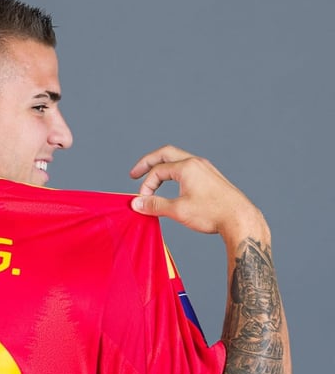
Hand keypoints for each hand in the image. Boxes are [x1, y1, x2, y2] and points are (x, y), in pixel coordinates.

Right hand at [129, 145, 264, 240]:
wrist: (240, 219)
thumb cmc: (212, 213)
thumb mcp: (178, 210)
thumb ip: (154, 205)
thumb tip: (137, 203)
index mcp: (187, 167)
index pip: (157, 171)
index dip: (146, 186)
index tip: (143, 201)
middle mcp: (196, 163)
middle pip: (165, 154)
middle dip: (147, 163)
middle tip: (135, 173)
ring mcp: (205, 169)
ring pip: (177, 160)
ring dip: (161, 167)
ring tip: (152, 178)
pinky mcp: (211, 177)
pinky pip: (187, 168)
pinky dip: (174, 172)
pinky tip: (172, 183)